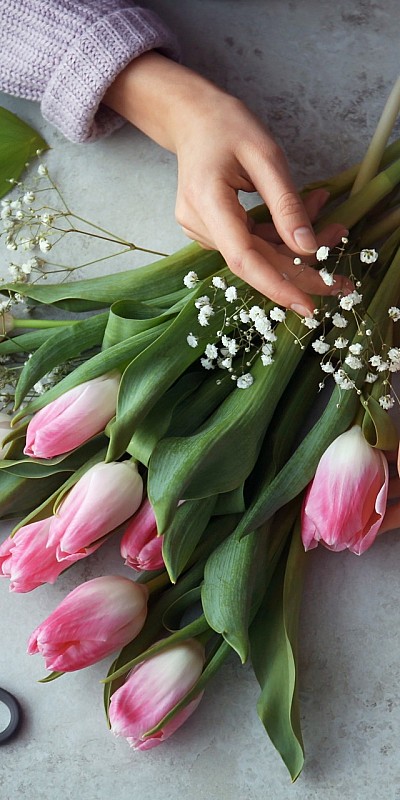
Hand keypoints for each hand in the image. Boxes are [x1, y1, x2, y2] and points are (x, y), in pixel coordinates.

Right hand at [104, 53, 349, 316]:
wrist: (192, 118)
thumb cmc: (227, 126)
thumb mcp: (266, 156)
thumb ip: (286, 205)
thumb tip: (308, 248)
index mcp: (207, 201)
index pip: (243, 258)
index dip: (277, 285)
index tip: (307, 304)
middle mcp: (198, 223)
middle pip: (255, 263)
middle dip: (300, 270)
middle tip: (340, 279)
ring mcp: (201, 229)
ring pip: (256, 254)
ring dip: (294, 246)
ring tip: (329, 222)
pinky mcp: (210, 230)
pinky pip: (250, 243)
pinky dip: (279, 236)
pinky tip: (305, 215)